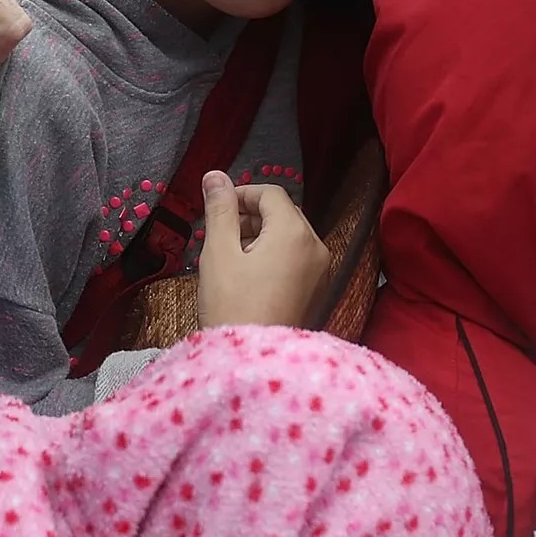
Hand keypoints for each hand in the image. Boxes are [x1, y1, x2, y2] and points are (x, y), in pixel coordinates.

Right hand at [197, 177, 329, 330]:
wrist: (253, 361)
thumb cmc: (232, 305)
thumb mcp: (219, 252)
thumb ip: (219, 210)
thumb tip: (215, 176)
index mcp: (295, 232)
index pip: (271, 194)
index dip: (241, 193)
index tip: (216, 206)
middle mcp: (316, 246)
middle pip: (284, 213)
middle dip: (252, 215)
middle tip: (220, 231)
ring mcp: (320, 270)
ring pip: (291, 236)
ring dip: (262, 234)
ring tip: (230, 254)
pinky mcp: (317, 290)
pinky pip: (297, 258)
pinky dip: (274, 254)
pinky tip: (248, 272)